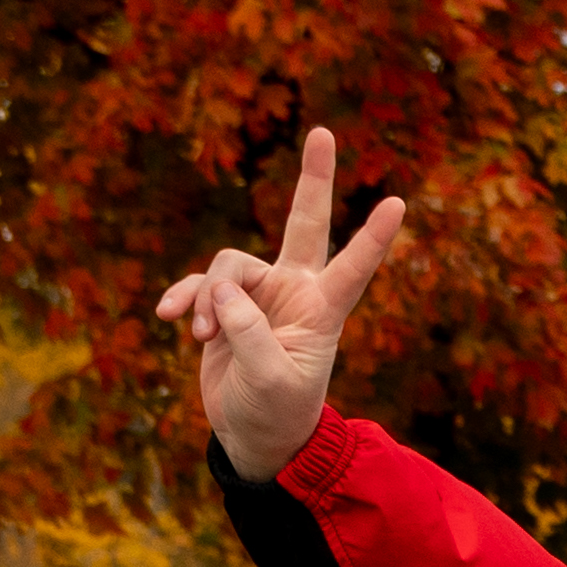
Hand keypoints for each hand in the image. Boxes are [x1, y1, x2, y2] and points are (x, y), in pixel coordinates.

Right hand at [155, 126, 409, 484]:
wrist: (251, 434)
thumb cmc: (276, 412)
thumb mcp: (270, 380)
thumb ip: (247, 332)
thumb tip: (218, 287)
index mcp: (323, 310)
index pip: (353, 267)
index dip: (372, 237)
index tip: (398, 203)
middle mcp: (295, 291)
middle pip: (303, 222)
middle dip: (313, 178)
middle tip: (324, 131)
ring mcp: (258, 293)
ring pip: (227, 264)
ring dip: (208, 297)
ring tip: (201, 334)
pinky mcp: (223, 304)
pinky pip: (199, 285)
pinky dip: (183, 298)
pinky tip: (168, 317)